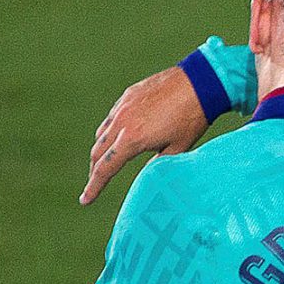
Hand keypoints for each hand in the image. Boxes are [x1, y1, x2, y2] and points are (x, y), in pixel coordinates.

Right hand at [82, 66, 209, 204]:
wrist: (198, 83)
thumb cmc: (192, 119)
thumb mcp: (178, 148)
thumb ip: (159, 164)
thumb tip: (148, 178)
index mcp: (132, 139)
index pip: (106, 168)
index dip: (94, 186)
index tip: (85, 200)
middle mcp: (121, 122)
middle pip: (98, 152)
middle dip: (95, 170)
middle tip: (95, 184)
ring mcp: (122, 106)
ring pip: (102, 133)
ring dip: (101, 150)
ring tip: (105, 163)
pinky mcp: (128, 96)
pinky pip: (112, 117)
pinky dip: (110, 131)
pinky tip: (118, 136)